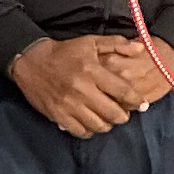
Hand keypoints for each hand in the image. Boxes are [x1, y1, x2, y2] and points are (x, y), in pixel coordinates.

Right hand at [10, 32, 173, 139]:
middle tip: (124, 112)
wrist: (31, 61)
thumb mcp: (91, 42)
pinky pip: (81, 131)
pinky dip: (90, 130)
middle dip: (123, 115)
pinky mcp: (58, 115)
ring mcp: (69, 105)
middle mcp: (82, 90)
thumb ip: (117, 44)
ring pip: (99, 125)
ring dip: (108, 124)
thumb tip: (140, 50)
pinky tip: (91, 123)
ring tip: (107, 117)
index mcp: (92, 71)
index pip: (122, 91)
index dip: (136, 100)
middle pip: (113, 113)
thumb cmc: (64, 52)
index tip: (141, 104)